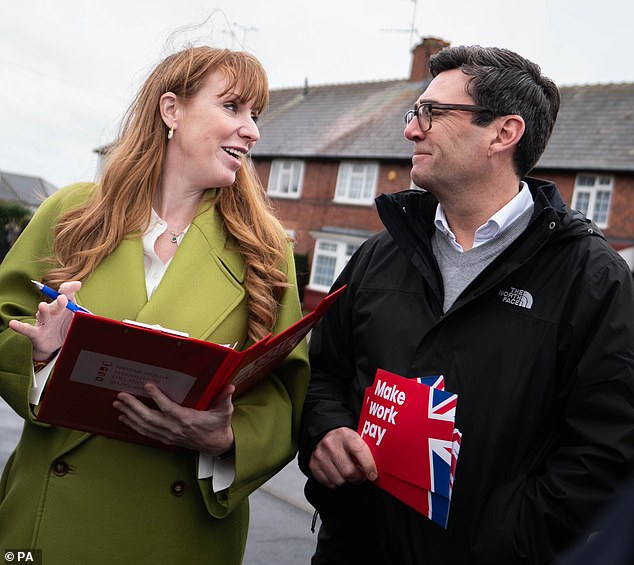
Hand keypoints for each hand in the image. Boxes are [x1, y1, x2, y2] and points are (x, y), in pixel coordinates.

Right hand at [9, 281, 81, 360]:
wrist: (55, 343)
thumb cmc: (67, 326)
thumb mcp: (78, 319)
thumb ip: (85, 314)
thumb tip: (96, 314)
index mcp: (64, 306)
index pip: (66, 293)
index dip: (70, 288)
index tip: (77, 285)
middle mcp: (53, 311)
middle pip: (56, 304)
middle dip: (59, 302)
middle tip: (63, 299)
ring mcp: (44, 321)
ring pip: (43, 314)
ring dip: (43, 310)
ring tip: (42, 305)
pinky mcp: (36, 333)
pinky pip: (27, 329)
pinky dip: (20, 326)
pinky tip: (13, 323)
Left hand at [113, 383, 234, 453]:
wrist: (217, 445)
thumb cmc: (219, 426)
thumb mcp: (225, 412)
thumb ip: (225, 399)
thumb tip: (230, 387)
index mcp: (188, 420)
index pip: (169, 408)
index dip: (157, 397)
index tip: (147, 385)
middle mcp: (175, 429)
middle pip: (150, 418)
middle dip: (133, 406)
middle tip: (121, 395)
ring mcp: (169, 435)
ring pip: (145, 426)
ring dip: (130, 415)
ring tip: (118, 404)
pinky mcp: (166, 439)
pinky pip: (146, 433)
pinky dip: (134, 425)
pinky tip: (124, 418)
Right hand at [309, 427, 377, 488]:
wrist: (323, 434)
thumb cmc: (343, 439)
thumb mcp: (355, 437)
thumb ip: (365, 450)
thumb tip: (378, 467)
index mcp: (345, 435)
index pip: (360, 451)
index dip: (369, 466)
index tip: (373, 475)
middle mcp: (331, 444)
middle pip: (349, 472)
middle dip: (358, 478)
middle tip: (361, 476)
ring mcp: (320, 455)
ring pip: (339, 480)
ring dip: (347, 481)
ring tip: (349, 474)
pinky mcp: (313, 465)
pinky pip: (328, 483)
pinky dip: (335, 482)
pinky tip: (338, 474)